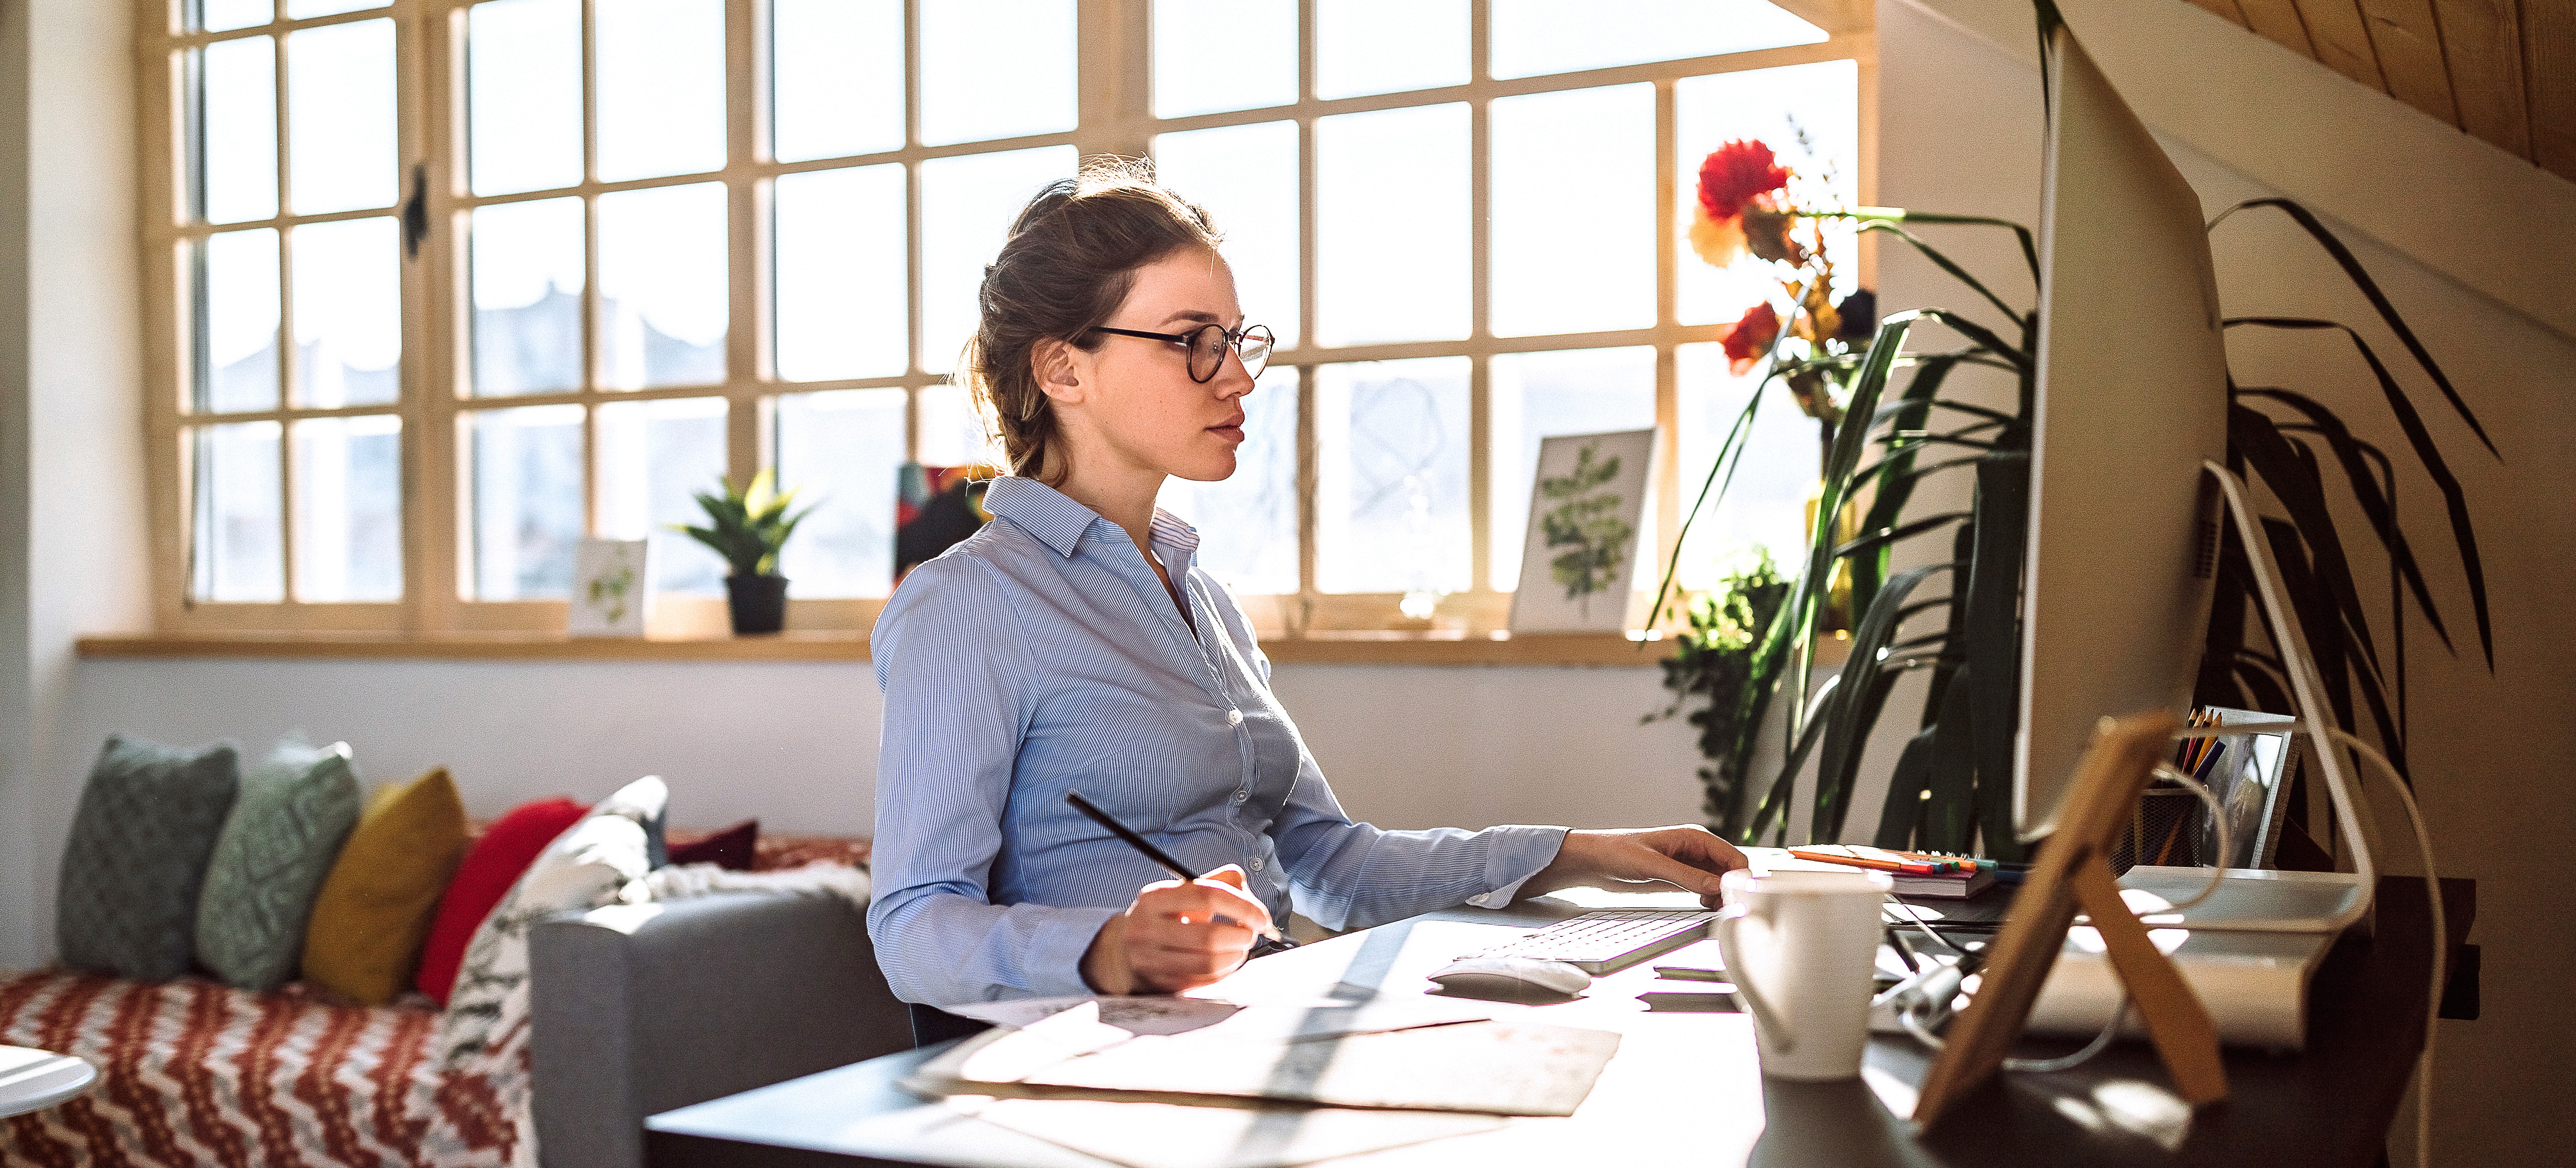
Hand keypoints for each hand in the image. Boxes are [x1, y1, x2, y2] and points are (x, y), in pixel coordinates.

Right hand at [1080, 864, 1274, 994]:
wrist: (1123, 951)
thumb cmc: (1162, 917)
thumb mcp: (1180, 892)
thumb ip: (1215, 882)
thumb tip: (1245, 886)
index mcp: (1154, 898)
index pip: (1207, 896)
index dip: (1242, 906)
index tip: (1261, 915)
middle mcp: (1147, 929)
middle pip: (1210, 935)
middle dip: (1242, 934)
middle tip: (1251, 932)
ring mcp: (1151, 960)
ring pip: (1210, 962)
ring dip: (1237, 955)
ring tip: (1241, 946)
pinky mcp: (1161, 984)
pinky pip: (1205, 980)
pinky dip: (1226, 971)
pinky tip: (1228, 960)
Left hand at [1522, 826, 1748, 906]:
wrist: (1593, 862)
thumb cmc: (1616, 852)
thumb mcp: (1652, 866)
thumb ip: (1686, 876)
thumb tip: (1717, 885)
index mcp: (1693, 837)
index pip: (1732, 856)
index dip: (1740, 877)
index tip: (1739, 897)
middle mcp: (1695, 850)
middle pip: (1730, 870)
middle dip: (1733, 888)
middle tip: (1728, 908)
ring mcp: (1689, 865)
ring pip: (1720, 881)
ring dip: (1722, 895)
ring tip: (1716, 908)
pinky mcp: (1680, 879)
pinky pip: (1705, 889)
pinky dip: (1710, 898)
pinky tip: (1704, 906)